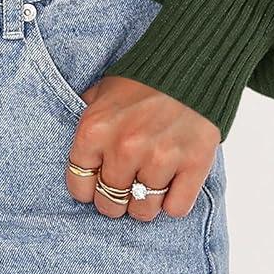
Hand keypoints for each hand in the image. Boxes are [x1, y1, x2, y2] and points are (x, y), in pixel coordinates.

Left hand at [65, 74, 220, 219]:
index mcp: (95, 130)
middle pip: (110, 203)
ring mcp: (160, 157)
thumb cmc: (142, 80)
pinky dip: (173, 203)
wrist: (191, 63)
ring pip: (143, 211)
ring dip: (144, 204)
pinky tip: (171, 185)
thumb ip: (88, 124)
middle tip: (126, 186)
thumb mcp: (101, 93)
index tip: (98, 184)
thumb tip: (81, 159)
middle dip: (116, 199)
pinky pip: (175, 209)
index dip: (88, 189)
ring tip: (148, 185)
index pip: (79, 187)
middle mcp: (124, 147)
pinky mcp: (193, 164)